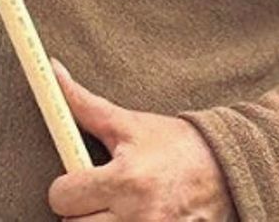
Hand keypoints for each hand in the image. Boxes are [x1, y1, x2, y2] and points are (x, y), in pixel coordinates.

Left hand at [47, 62, 235, 221]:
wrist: (226, 169)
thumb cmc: (173, 144)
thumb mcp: (129, 123)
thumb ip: (85, 104)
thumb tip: (52, 71)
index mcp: (126, 178)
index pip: (62, 197)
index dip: (65, 187)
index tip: (77, 180)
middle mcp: (138, 215)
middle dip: (80, 212)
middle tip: (98, 197)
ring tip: (114, 210)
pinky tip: (132, 218)